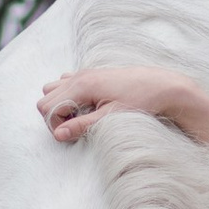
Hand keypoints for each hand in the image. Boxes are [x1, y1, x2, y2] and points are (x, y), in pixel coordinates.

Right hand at [36, 63, 194, 143]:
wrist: (162, 85)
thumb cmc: (139, 101)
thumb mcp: (110, 118)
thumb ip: (82, 126)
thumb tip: (58, 135)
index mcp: (81, 85)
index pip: (47, 107)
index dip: (55, 125)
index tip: (72, 134)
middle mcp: (79, 76)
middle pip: (46, 98)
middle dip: (55, 115)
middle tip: (76, 126)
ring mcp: (85, 73)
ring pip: (54, 89)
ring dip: (60, 104)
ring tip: (81, 116)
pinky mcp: (93, 74)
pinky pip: (67, 82)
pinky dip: (69, 95)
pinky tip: (87, 105)